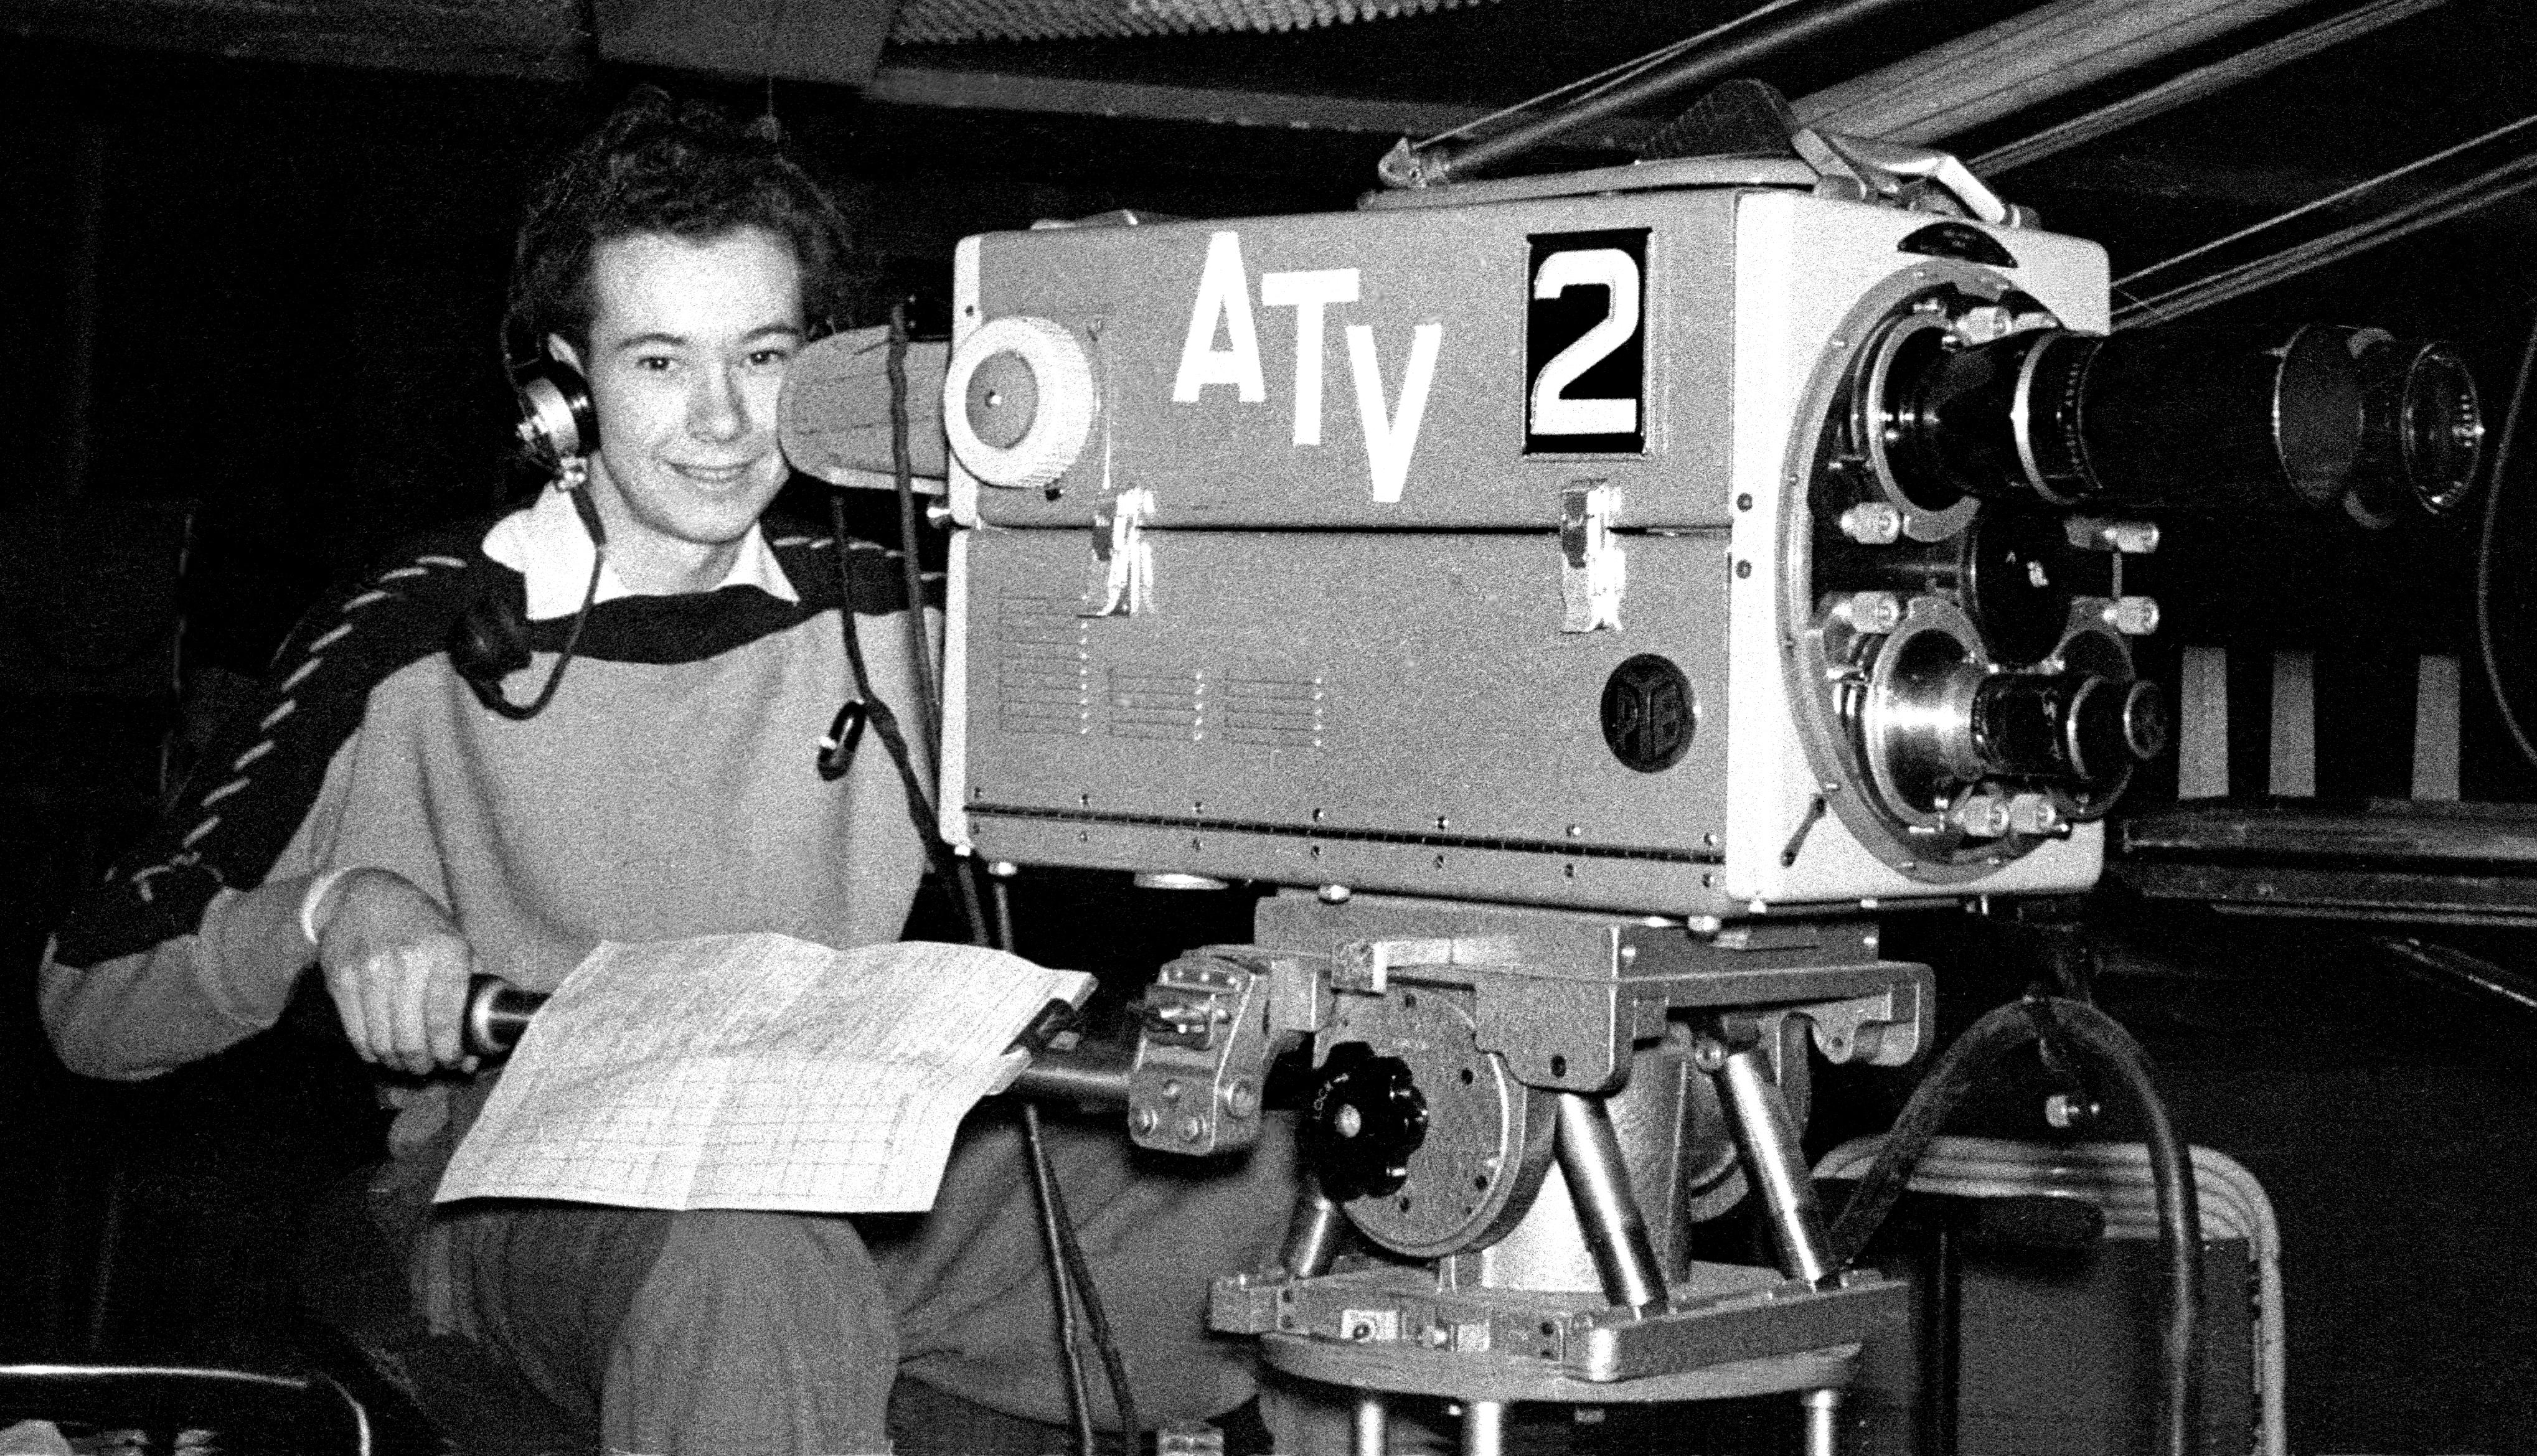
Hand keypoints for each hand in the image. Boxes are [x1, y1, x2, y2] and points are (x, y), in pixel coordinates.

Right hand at [312, 868, 478, 1075]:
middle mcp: (406, 961)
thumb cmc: (421, 924)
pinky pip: (356, 1035)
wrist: (364, 895)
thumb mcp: (458, 943)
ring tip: (406, 1061)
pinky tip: (381, 1050)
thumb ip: (473, 992)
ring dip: (396, 1062)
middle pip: (412, 1039)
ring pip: (383, 1043)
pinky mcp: (341, 980)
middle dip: (423, 1064)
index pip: (446, 1019)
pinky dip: (371, 1052)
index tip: (454, 1061)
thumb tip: (476, 1051)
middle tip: (428, 1067)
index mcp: (445, 951)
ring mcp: (369, 971)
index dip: (450, 1052)